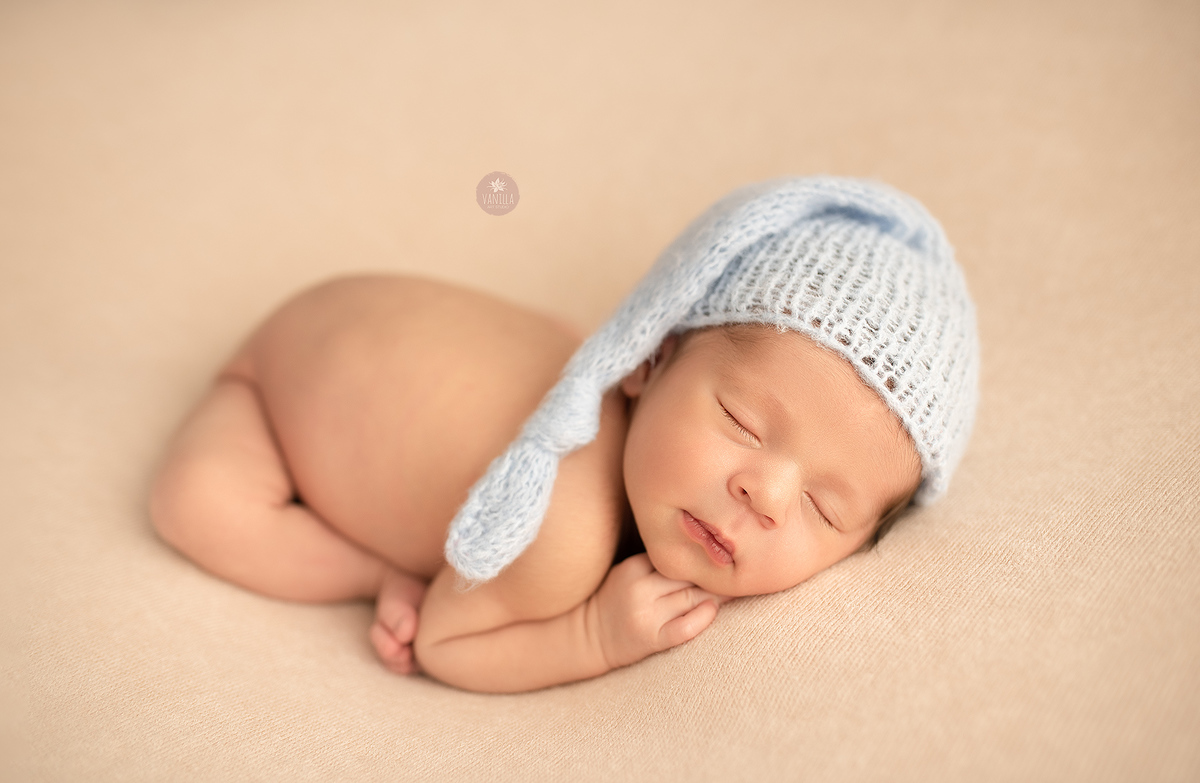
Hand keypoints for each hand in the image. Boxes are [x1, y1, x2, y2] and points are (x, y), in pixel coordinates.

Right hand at [587, 553, 729, 670]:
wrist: (588, 637)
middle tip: (739, 570)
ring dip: (716, 595)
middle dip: (714, 575)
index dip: (701, 557)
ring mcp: (645, 616)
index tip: (725, 553)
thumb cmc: (615, 600)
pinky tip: (713, 611)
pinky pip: (685, 627)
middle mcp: (638, 590)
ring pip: (691, 598)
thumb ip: (657, 563)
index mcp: (633, 567)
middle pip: (688, 576)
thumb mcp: (628, 572)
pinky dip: (703, 618)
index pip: (676, 557)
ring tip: (734, 589)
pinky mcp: (651, 640)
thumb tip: (705, 553)